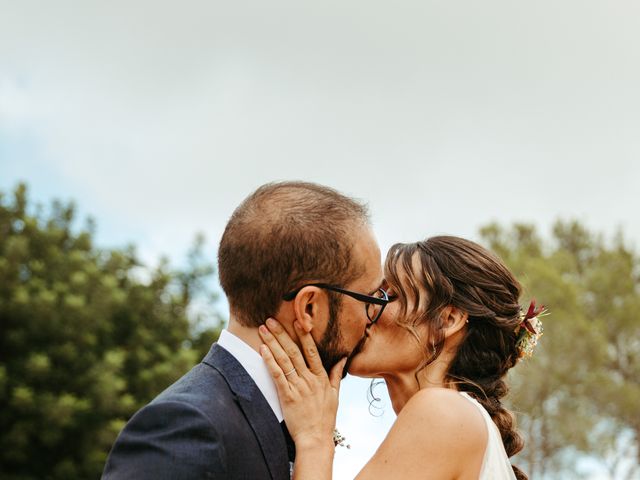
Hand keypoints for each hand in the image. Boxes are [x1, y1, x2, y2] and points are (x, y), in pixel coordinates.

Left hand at [259, 318, 345, 451]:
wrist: (316, 439)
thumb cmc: (325, 419)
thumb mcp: (335, 395)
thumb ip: (336, 374)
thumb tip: (343, 358)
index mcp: (321, 377)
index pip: (311, 350)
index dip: (303, 334)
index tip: (296, 320)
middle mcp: (310, 379)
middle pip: (294, 351)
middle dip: (282, 333)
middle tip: (271, 319)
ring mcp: (298, 387)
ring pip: (284, 359)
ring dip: (273, 342)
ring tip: (264, 329)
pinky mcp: (287, 396)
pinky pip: (277, 375)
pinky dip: (270, 361)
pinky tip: (263, 350)